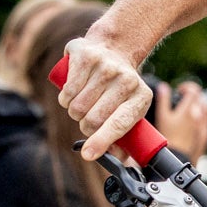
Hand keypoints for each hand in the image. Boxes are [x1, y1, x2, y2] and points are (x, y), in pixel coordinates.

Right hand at [56, 36, 152, 160]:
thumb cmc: (121, 87)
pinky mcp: (85, 57)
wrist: (115, 48)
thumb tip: (116, 158)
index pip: (119, 125)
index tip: (88, 155)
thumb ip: (125, 137)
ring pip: (77, 108)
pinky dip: (65, 99)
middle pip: (93, 120)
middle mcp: (126, 80)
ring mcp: (106, 67)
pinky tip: (73, 93)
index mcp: (140, 97)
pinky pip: (67, 92)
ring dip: (74, 112)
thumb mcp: (130, 108)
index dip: (102, 141)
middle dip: (86, 127)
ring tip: (83, 103)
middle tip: (89, 119)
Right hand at [156, 80, 206, 160]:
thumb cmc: (168, 138)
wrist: (177, 156)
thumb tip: (163, 87)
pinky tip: (196, 117)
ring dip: (199, 103)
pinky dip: (203, 114)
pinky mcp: (206, 133)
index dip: (187, 87)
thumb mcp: (162, 116)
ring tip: (190, 106)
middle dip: (193, 95)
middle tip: (184, 97)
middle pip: (201, 98)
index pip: (194, 90)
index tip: (180, 91)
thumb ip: (164, 99)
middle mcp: (199, 116)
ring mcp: (204, 125)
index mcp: (189, 109)